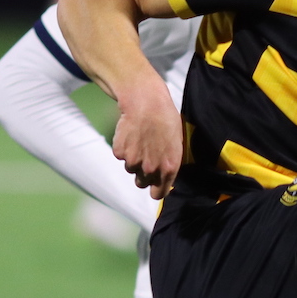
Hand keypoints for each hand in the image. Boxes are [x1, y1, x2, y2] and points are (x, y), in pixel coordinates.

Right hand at [110, 81, 182, 197]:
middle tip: (146, 156)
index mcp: (168, 169)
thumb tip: (165, 176)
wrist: (147, 103)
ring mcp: (133, 162)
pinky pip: (121, 157)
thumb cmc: (166, 120)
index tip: (155, 184)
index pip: (158, 194)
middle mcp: (151, 169)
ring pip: (130, 169)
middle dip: (143, 173)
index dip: (156, 189)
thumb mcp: (177, 144)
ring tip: (140, 140)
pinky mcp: (120, 153)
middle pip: (141, 183)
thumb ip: (170, 164)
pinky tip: (131, 135)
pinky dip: (124, 148)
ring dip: (134, 159)